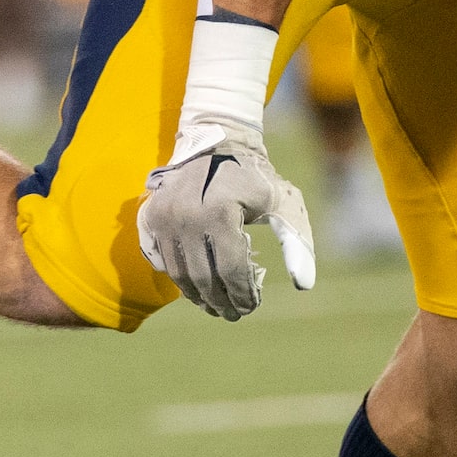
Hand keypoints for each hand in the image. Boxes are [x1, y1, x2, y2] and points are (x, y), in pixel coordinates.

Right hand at [136, 126, 317, 320]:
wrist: (218, 140)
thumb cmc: (256, 177)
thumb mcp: (285, 203)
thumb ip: (296, 242)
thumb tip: (305, 284)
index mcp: (220, 211)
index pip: (230, 269)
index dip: (242, 295)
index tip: (252, 307)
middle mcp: (187, 214)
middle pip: (203, 277)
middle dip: (221, 303)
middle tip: (234, 315)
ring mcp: (165, 215)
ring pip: (180, 274)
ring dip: (199, 297)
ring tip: (216, 307)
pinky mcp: (152, 216)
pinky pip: (165, 261)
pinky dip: (181, 279)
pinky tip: (198, 287)